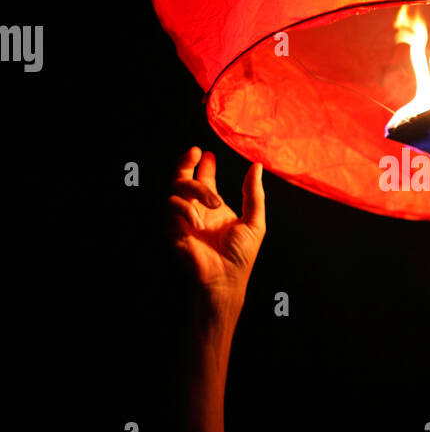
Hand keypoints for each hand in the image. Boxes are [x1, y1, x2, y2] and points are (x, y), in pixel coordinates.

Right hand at [166, 146, 265, 311]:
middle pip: (183, 178)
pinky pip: (171, 207)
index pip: (205, 180)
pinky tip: (198, 221)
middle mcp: (197, 210)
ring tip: (214, 203)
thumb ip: (254, 194)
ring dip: (196, 189)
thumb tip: (256, 167)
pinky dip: (184, 209)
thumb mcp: (255, 221)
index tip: (208, 153)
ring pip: (177, 188)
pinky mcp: (173, 228)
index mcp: (214, 208)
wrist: (226, 279)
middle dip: (185, 162)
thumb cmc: (241, 256)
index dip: (204, 165)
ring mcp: (183, 218)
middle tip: (196, 152)